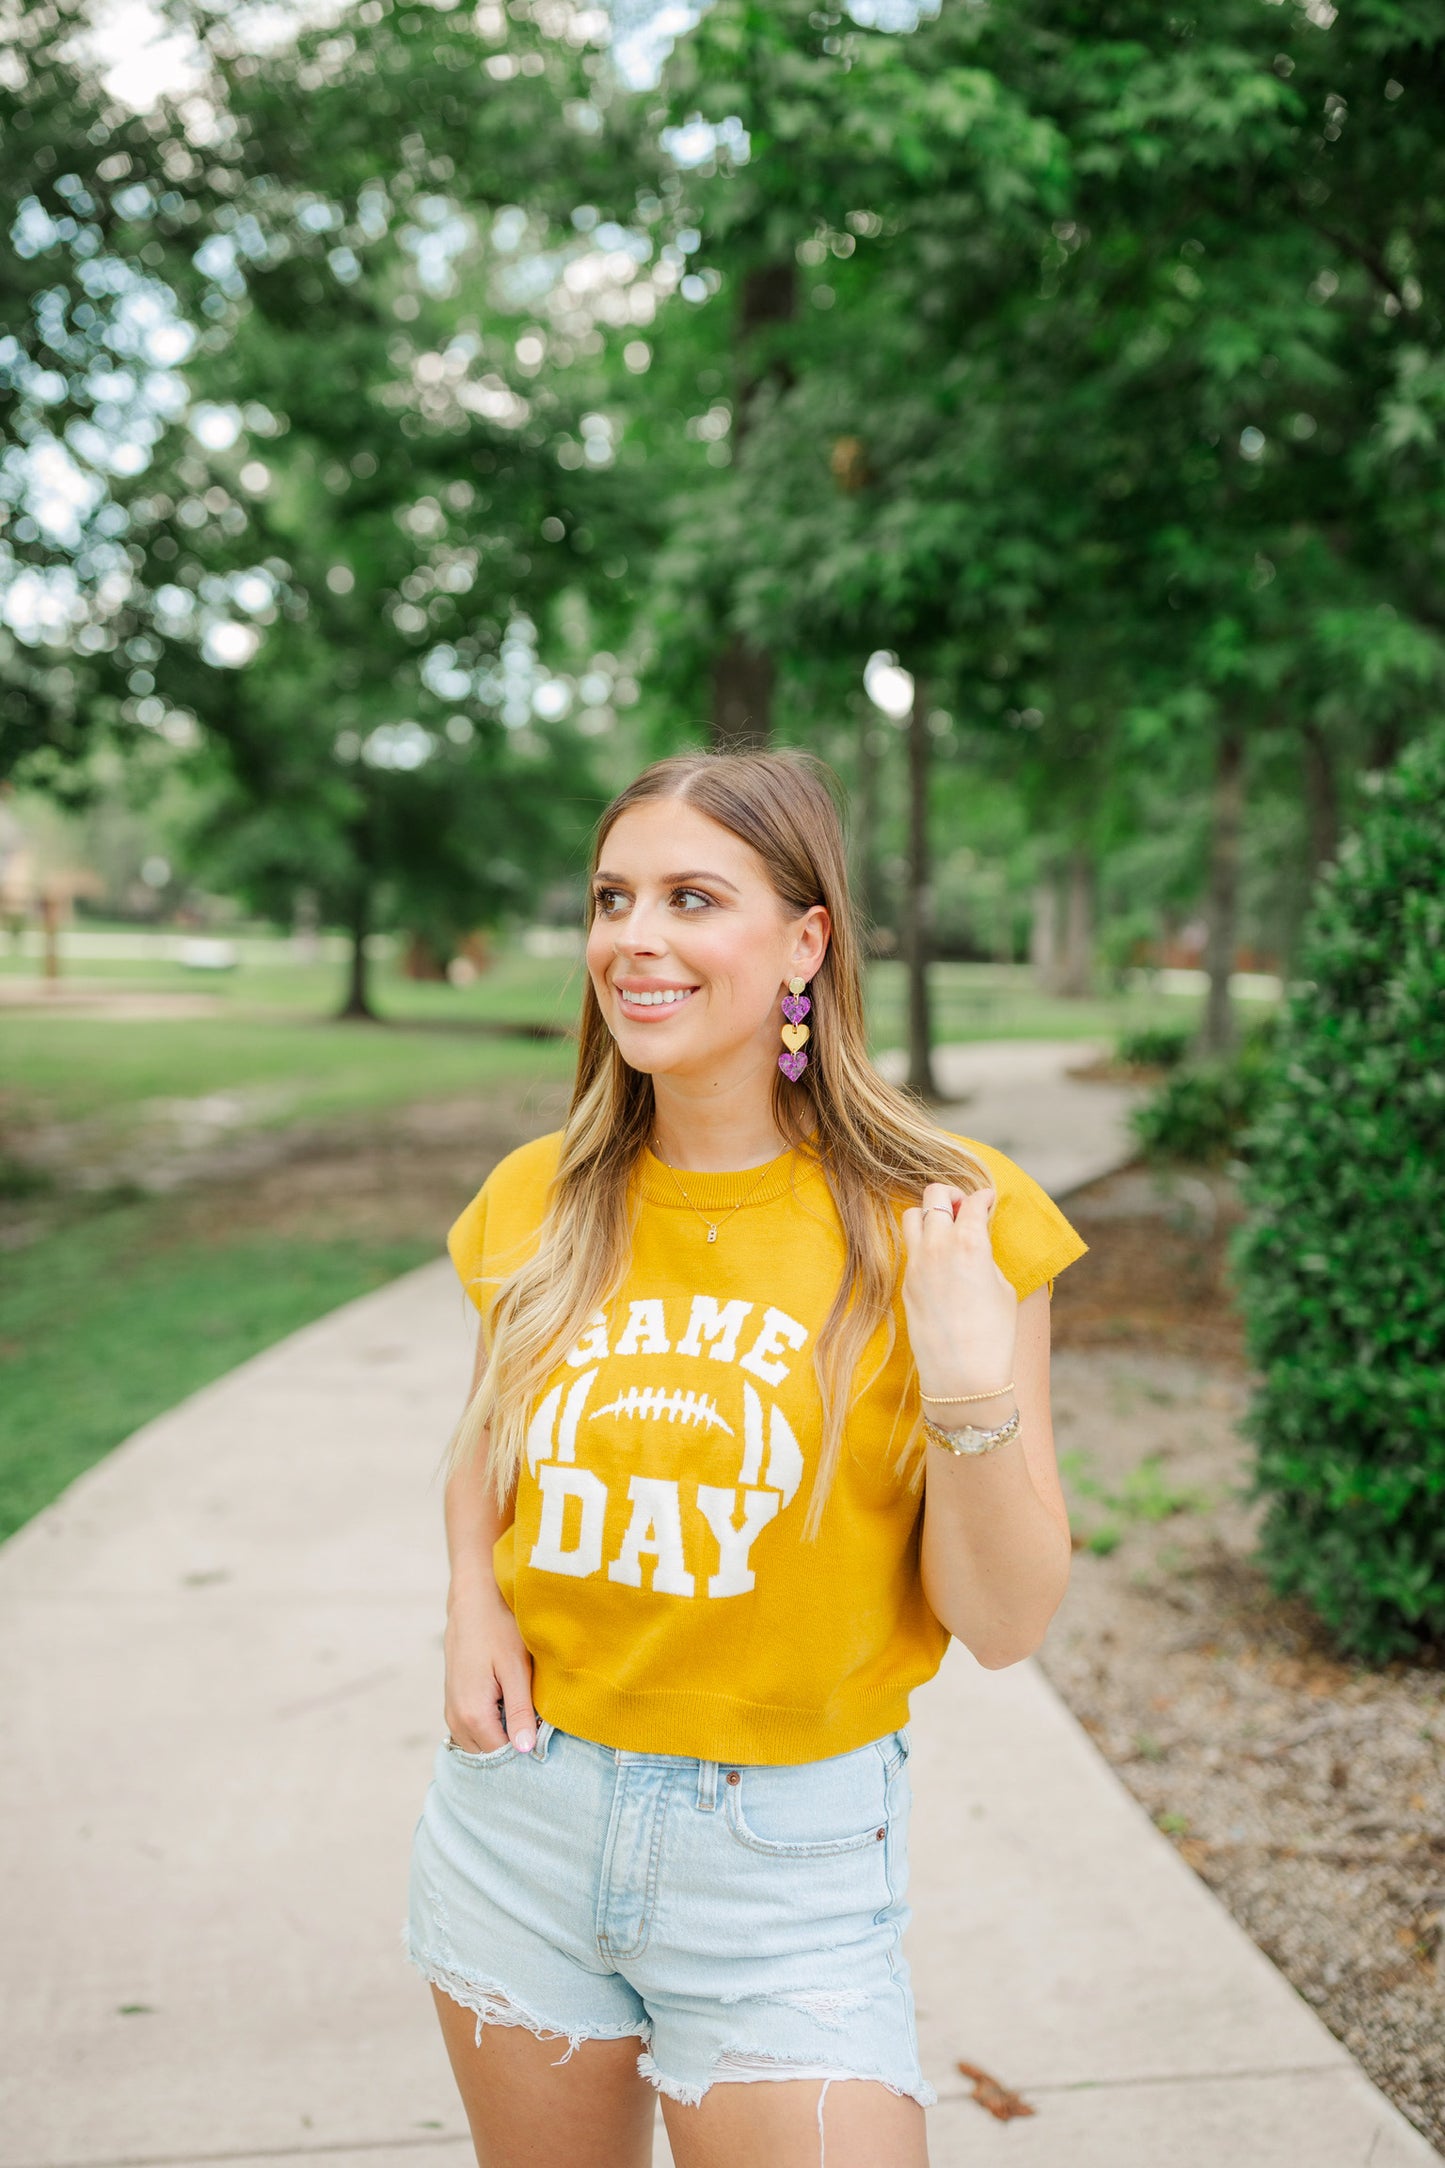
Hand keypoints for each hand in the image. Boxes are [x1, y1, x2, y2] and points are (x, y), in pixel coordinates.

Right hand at [443, 1588, 536, 1753]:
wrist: (472, 1601)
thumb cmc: (497, 1628)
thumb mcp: (516, 1668)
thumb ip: (520, 1711)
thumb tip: (525, 1750)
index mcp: (472, 1714)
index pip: (502, 1756)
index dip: (526, 1750)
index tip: (546, 1736)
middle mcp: (456, 1719)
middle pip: (489, 1754)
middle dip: (514, 1746)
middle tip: (539, 1724)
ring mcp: (452, 1712)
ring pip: (480, 1745)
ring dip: (502, 1736)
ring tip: (525, 1712)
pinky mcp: (454, 1702)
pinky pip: (473, 1730)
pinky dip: (492, 1726)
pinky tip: (509, 1705)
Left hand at [900, 1182, 1017, 1403]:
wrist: (963, 1375)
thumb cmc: (994, 1334)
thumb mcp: (1001, 1286)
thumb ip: (985, 1254)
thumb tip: (975, 1240)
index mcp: (969, 1243)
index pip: (973, 1202)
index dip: (984, 1196)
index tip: (988, 1200)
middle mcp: (938, 1246)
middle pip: (934, 1195)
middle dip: (951, 1194)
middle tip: (964, 1208)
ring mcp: (916, 1263)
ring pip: (911, 1214)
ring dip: (929, 1214)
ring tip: (947, 1228)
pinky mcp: (906, 1281)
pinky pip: (909, 1247)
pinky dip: (922, 1241)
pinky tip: (938, 1255)